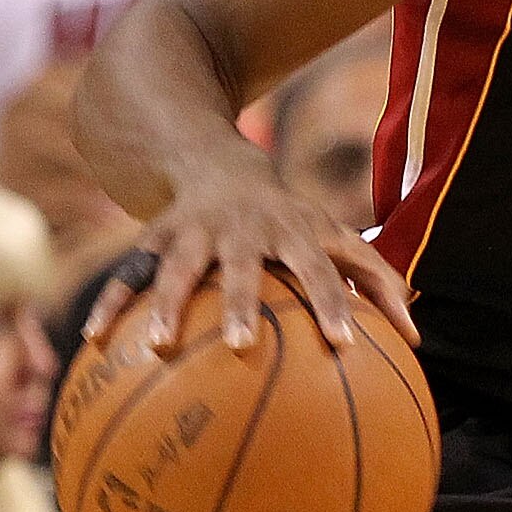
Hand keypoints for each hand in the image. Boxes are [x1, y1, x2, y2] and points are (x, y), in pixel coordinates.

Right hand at [85, 147, 415, 353]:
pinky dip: (110, 303)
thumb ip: (377, 280)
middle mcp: (243, 230)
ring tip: (156, 347)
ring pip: (178, 269)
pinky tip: (92, 341)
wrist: (220, 164)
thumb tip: (419, 334)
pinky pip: (129, 273)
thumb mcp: (335, 236)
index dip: (333, 302)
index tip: (343, 343)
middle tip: (244, 347)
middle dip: (243, 304)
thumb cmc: (292, 220)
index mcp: (293, 232)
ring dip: (166, 305)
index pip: (321, 269)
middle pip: (243, 269)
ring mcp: (195, 231)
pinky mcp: (155, 237)